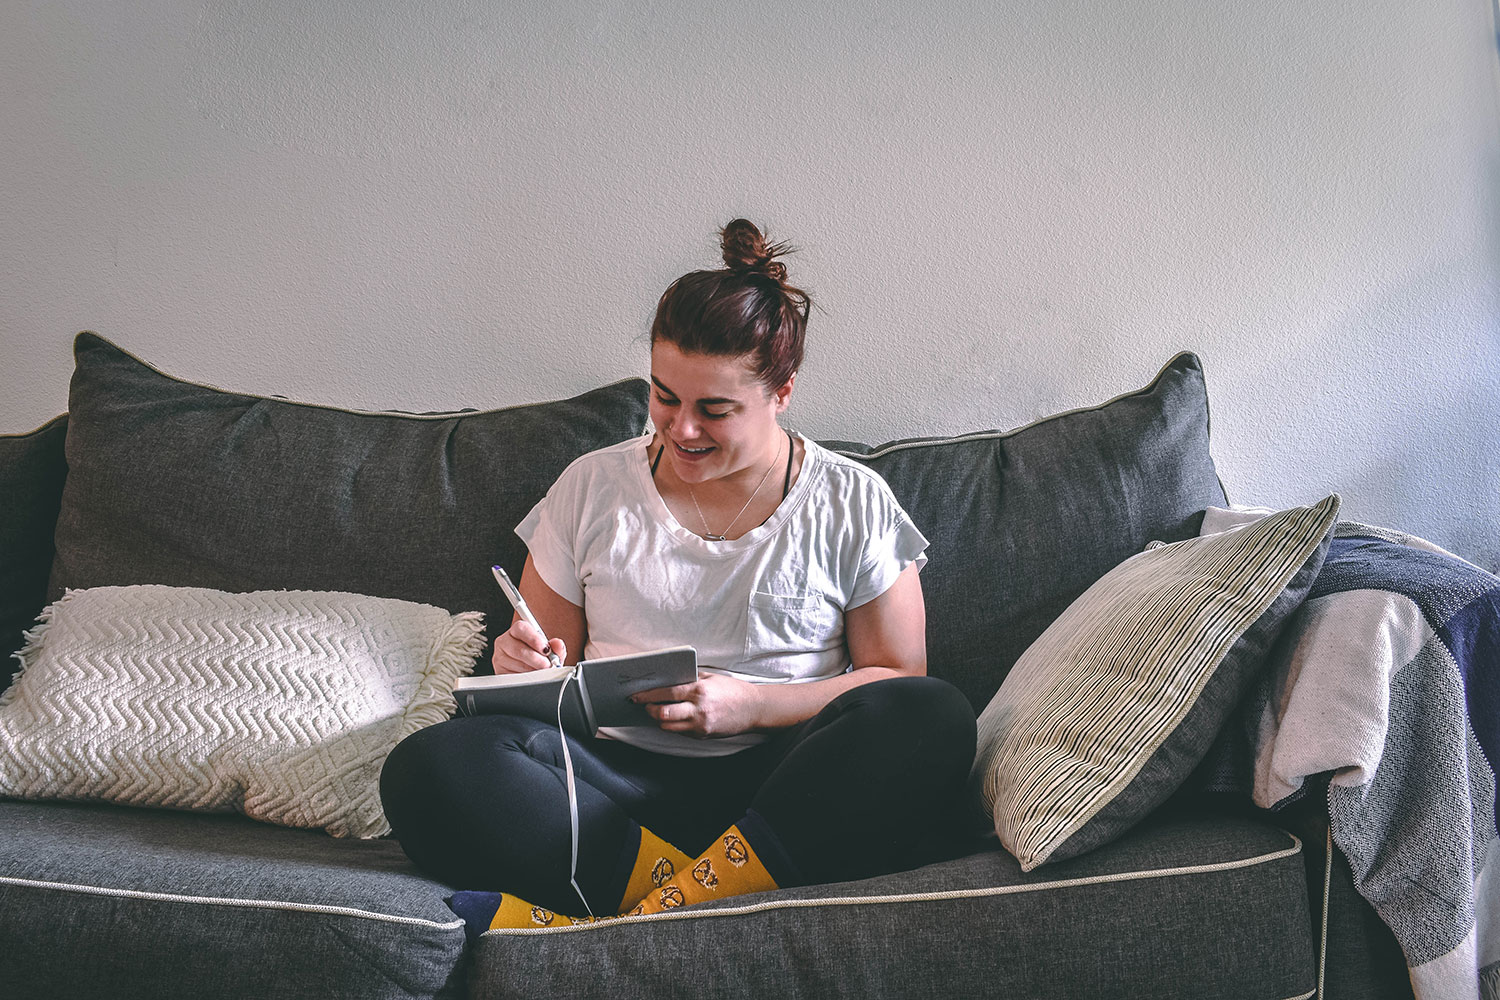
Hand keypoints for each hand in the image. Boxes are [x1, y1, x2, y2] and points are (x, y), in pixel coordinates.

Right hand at [492, 619, 566, 673]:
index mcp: (517, 631)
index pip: (521, 628)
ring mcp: (499, 658)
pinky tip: (531, 677)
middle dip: (537, 659)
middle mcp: (504, 642)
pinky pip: (513, 676)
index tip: (546, 649)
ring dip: (533, 670)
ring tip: (541, 672)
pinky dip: (526, 679)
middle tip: (548, 665)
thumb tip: (558, 644)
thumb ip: (555, 647)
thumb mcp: (549, 650)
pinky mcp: (499, 672)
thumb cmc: (538, 657)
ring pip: (517, 664)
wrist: (528, 671)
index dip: (535, 639)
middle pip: (519, 649)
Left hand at [633, 672, 762, 737]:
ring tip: (657, 711)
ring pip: (668, 727)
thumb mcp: (710, 678)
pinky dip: (673, 725)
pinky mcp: (702, 735)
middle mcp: (698, 710)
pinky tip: (673, 717)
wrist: (753, 709)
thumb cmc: (732, 690)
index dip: (648, 696)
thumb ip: (689, 680)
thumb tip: (667, 681)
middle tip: (645, 705)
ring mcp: (700, 725)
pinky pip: (680, 732)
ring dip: (659, 720)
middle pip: (663, 714)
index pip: (666, 694)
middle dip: (650, 710)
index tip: (636, 696)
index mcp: (699, 691)